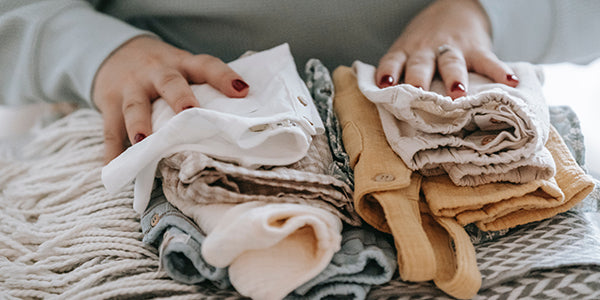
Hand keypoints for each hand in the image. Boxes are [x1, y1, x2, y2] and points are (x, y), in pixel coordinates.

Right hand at [92, 36, 248, 163]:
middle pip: (169, 83)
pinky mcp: (108, 103)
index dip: (224, 76)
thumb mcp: (181, 67)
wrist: (113, 51)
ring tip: (143, 142)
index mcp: (182, 63)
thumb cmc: (161, 70)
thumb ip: (202, 88)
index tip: (242, 91)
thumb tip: (238, 122)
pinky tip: (114, 167)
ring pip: (135, 105)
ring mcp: (131, 87)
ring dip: (139, 124)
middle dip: (180, 97)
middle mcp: (156, 72)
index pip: (206, 65)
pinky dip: (112, 150)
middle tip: (190, 112)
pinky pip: (109, 129)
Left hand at [376, 0, 518, 98]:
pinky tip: (509, 82)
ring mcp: (452, 49)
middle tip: (418, 94)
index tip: (385, 85)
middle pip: (421, 64)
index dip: (388, 72)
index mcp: (407, 52)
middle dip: (419, 79)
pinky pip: (488, 61)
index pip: (393, 60)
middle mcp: (427, 50)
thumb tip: (390, 112)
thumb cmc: (424, 44)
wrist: (455, 7)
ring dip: (454, 77)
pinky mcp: (476, 49)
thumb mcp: (408, 51)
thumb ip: (401, 75)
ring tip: (458, 92)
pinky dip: (499, 71)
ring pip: (451, 63)